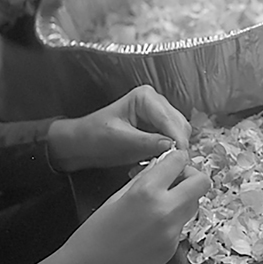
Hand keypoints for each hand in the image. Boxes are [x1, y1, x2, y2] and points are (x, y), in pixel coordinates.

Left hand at [47, 85, 191, 172]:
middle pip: (179, 125)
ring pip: (179, 134)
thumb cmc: (93, 137)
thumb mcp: (120, 140)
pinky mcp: (157, 130)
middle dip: (178, 145)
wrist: (80, 145)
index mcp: (145, 97)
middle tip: (174, 166)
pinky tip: (157, 162)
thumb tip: (173, 147)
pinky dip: (168, 153)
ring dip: (174, 150)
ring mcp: (158, 116)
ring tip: (162, 165)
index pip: (169, 119)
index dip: (178, 140)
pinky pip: (171, 141)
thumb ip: (147, 142)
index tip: (182, 158)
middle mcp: (156, 103)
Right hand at [54, 150, 210, 263]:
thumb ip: (143, 179)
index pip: (180, 161)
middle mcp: (165, 210)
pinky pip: (181, 227)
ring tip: (161, 205)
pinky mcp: (173, 250)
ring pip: (194, 205)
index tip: (172, 163)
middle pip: (202, 183)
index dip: (177, 160)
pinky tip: (151, 229)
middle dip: (192, 178)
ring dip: (184, 199)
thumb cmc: (93, 234)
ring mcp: (172, 232)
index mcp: (147, 191)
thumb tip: (159, 166)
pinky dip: (172, 222)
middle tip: (176, 182)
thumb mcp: (116, 197)